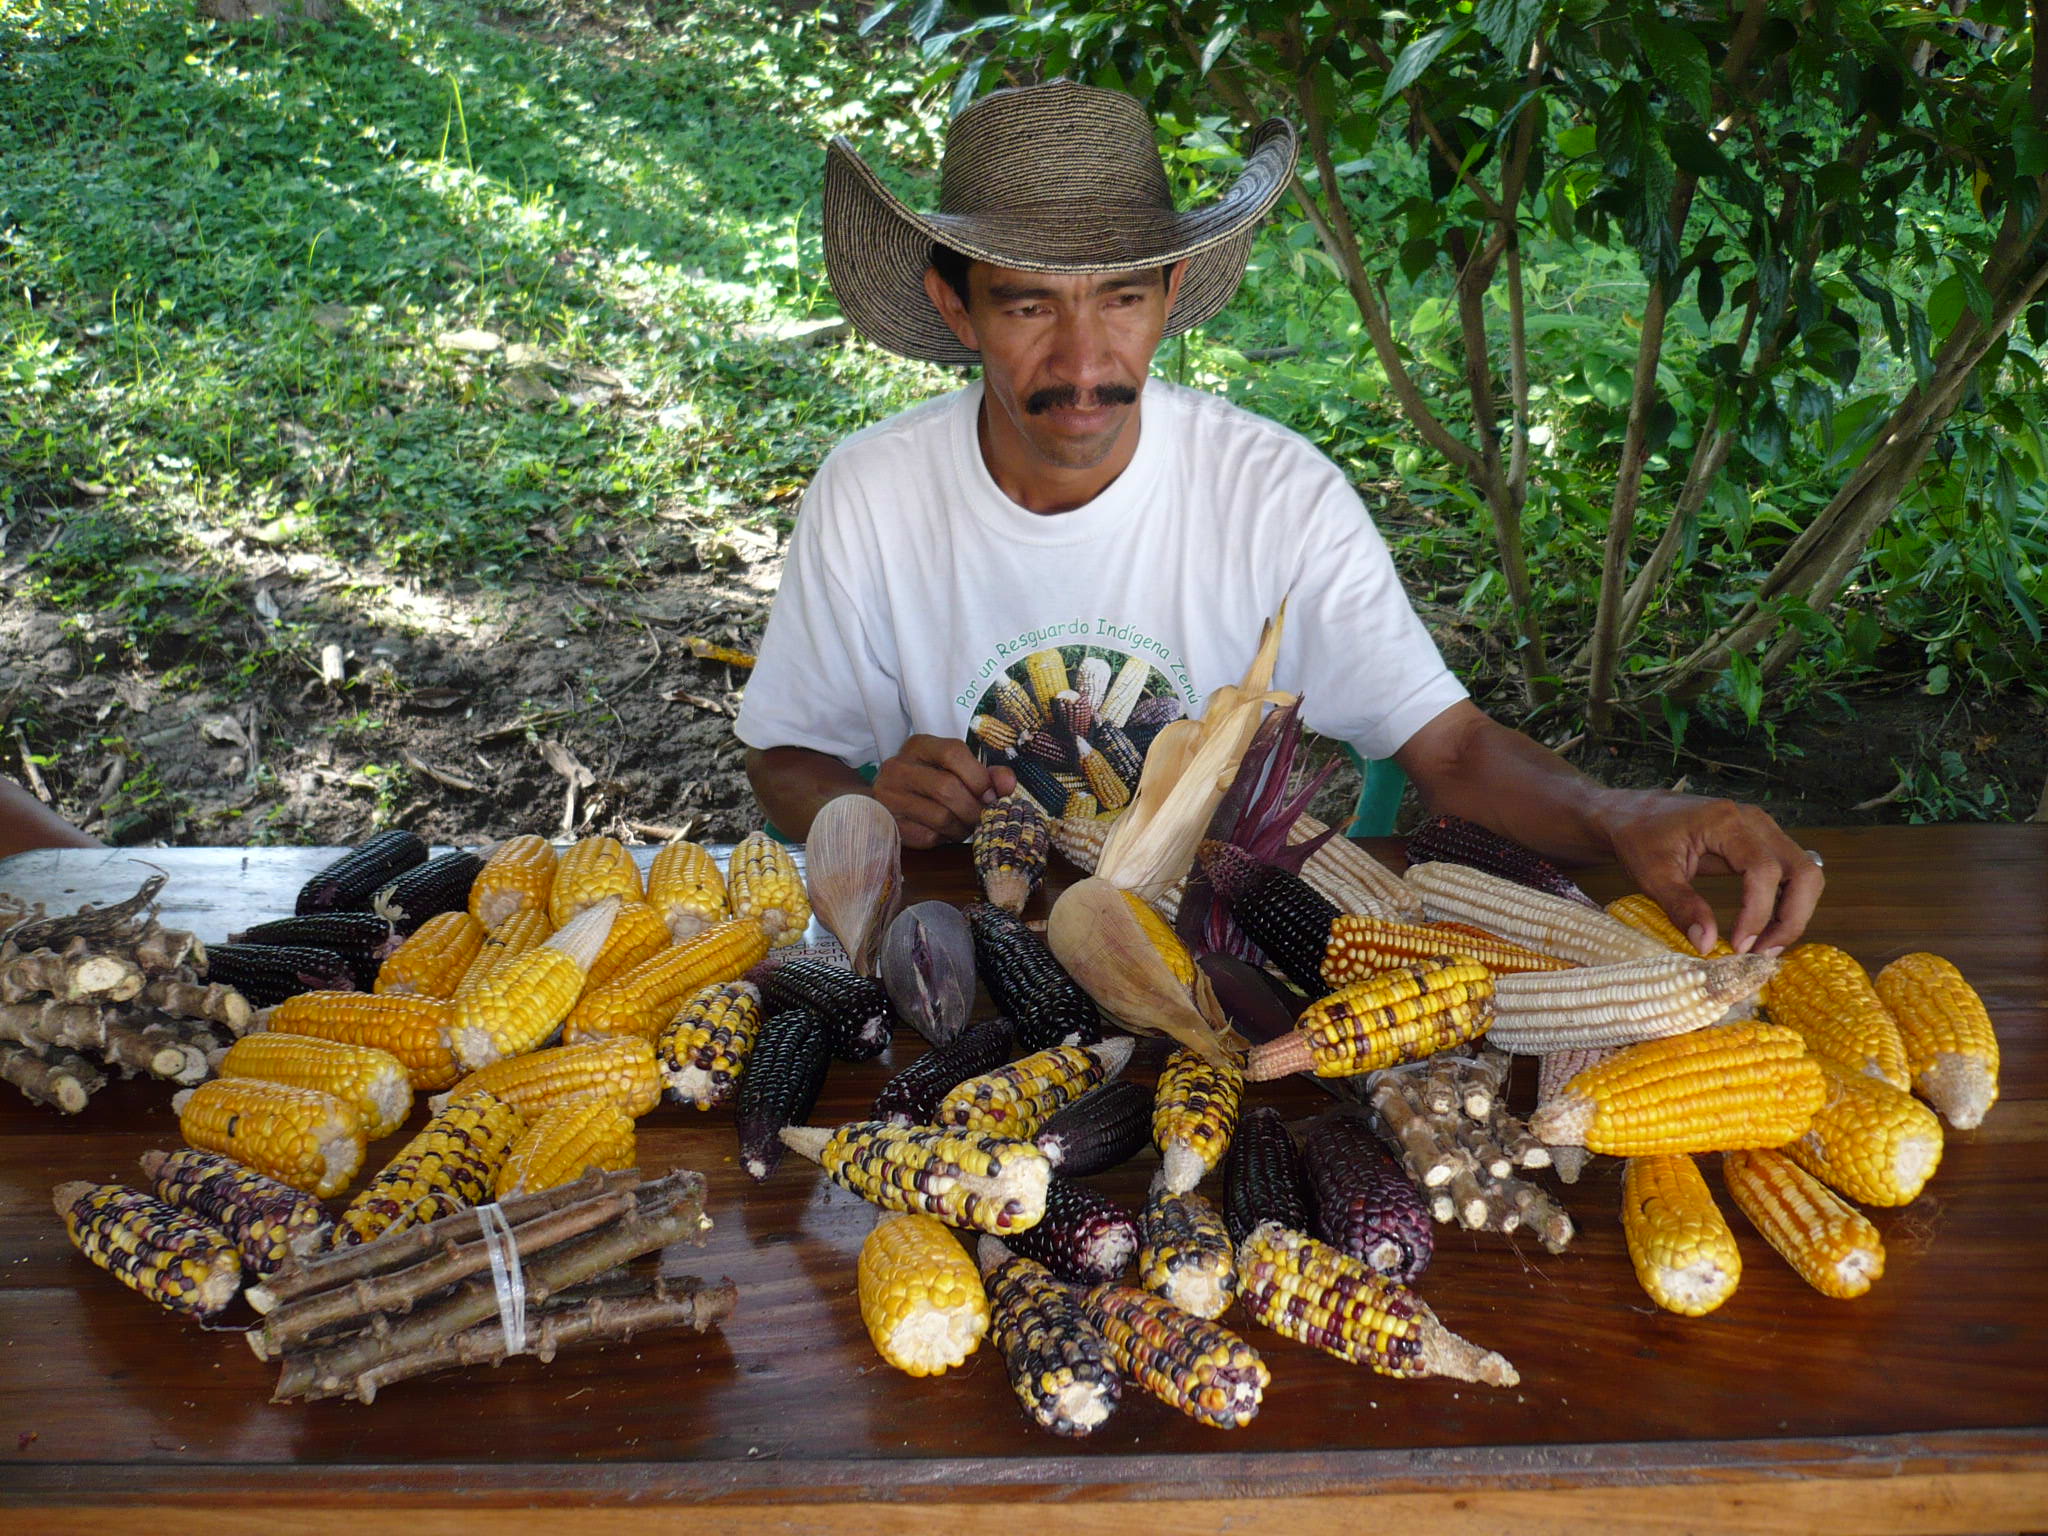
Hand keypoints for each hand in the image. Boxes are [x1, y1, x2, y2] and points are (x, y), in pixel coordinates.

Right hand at [872, 735, 1016, 849]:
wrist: (887, 803)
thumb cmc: (931, 783)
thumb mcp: (957, 771)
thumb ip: (986, 775)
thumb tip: (1008, 784)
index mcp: (919, 746)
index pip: (952, 752)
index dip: (979, 777)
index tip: (992, 795)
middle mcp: (898, 767)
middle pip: (947, 788)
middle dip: (974, 808)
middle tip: (983, 818)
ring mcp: (889, 796)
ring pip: (940, 816)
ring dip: (962, 827)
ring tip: (965, 826)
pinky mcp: (889, 824)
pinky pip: (927, 836)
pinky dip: (944, 839)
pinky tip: (945, 833)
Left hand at [1598, 793, 1823, 955]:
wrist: (1633, 812)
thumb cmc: (1638, 837)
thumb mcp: (1651, 874)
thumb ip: (1681, 907)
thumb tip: (1708, 946)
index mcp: (1725, 822)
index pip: (1764, 870)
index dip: (1757, 913)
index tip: (1738, 946)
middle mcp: (1754, 821)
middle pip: (1803, 871)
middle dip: (1791, 919)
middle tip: (1762, 953)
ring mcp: (1763, 829)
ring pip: (1805, 874)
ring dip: (1794, 914)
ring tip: (1764, 946)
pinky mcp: (1762, 841)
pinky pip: (1791, 874)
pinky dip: (1786, 903)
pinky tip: (1763, 929)